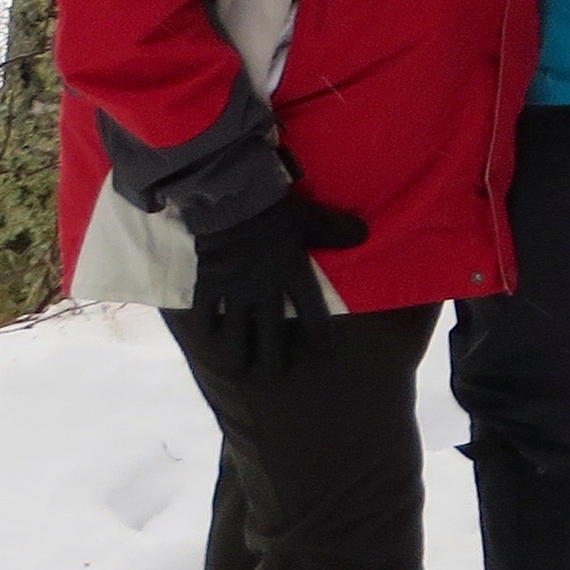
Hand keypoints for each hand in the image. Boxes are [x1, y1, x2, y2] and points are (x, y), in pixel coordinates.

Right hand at [187, 192, 369, 377]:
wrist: (230, 197)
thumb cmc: (274, 207)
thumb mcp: (311, 216)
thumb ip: (336, 230)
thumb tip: (365, 235)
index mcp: (292, 273)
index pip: (312, 311)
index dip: (320, 333)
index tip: (325, 350)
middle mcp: (264, 289)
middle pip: (270, 337)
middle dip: (272, 359)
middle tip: (274, 372)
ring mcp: (234, 290)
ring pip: (235, 336)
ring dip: (237, 354)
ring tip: (238, 368)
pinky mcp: (207, 284)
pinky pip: (204, 316)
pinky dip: (205, 331)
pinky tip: (207, 342)